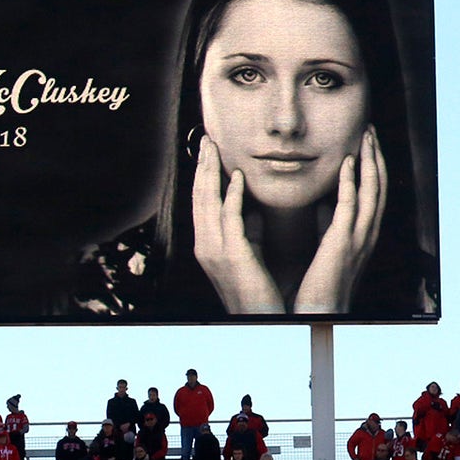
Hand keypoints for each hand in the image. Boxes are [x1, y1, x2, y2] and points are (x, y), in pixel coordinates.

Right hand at [192, 136, 284, 313]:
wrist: (260, 320)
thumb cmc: (257, 291)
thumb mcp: (248, 256)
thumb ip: (248, 234)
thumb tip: (252, 213)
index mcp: (208, 244)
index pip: (202, 201)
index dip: (204, 174)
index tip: (209, 151)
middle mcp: (206, 245)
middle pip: (199, 197)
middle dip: (202, 166)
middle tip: (207, 140)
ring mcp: (216, 251)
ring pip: (208, 203)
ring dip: (211, 173)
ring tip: (214, 149)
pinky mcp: (233, 256)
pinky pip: (229, 219)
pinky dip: (231, 195)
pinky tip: (236, 177)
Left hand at [292, 126, 385, 313]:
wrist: (320, 311)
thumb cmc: (321, 281)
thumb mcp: (329, 246)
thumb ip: (329, 225)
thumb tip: (324, 205)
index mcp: (364, 232)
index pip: (374, 191)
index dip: (373, 164)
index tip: (367, 141)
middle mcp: (367, 233)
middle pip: (379, 185)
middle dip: (376, 155)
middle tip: (370, 129)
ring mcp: (358, 238)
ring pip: (370, 191)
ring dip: (369, 161)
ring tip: (366, 136)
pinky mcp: (342, 243)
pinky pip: (349, 206)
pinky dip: (350, 181)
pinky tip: (348, 162)